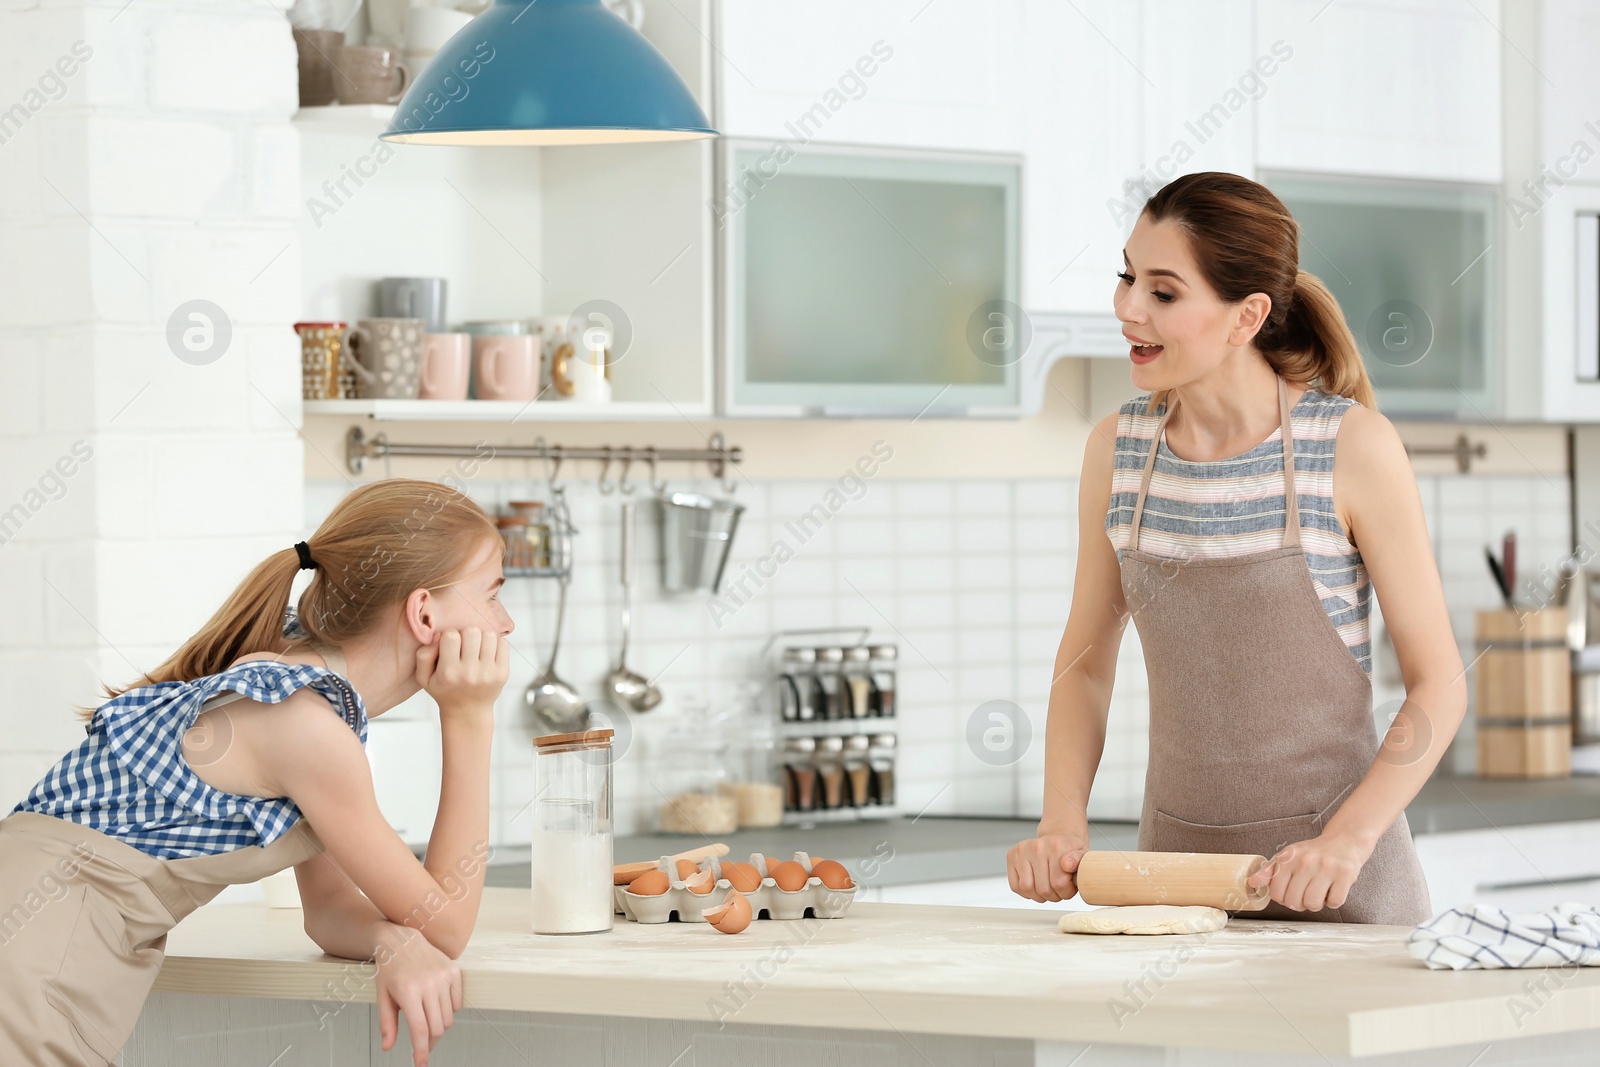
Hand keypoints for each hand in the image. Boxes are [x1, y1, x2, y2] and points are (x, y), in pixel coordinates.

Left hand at [375, 924, 462, 1066]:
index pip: (420, 1029)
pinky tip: (437, 1003)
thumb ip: (386, 1024)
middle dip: (429, 1041)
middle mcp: (428, 983)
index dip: (421, 1051)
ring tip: (427, 1017)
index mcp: (408, 991)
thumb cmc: (390, 968)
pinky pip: (458, 1003)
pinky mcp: (454, 971)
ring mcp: (443, 976)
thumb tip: (388, 1047)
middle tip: (421, 1043)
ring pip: (449, 1017)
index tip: (421, 1063)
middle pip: (437, 1027)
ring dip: (439, 1025)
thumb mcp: (383, 996)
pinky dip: (449, 1009)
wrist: (402, 940)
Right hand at [415, 627, 508, 721]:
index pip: (451, 636)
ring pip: (489, 635)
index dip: (449, 635)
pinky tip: (487, 652)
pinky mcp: (503, 673)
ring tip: (476, 647)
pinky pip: (503, 644)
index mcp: (448, 673)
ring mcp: (489, 673)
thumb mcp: (424, 678)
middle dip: (466, 634)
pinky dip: (496, 643)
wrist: (468, 712)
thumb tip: (439, 635)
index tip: (450, 645)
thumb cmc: (445, 691)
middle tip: (464, 645)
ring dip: (481, 637)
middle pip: (472, 632)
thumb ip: (423, 655)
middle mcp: (470, 673)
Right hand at [1007, 828, 1089, 902]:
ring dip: (1039, 895)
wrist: (1058, 838)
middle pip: (1043, 889)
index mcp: (1056, 845)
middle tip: (1059, 889)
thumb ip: (1079, 860)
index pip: (1059, 883)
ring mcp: (1022, 850)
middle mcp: (1037, 846)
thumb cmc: (1070, 851)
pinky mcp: (1011, 855)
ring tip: (1047, 888)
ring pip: (1027, 888)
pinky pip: (1016, 886)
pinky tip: (1036, 884)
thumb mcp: (1083, 855)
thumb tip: (1067, 865)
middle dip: (1054, 895)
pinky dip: (1026, 892)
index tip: (1069, 886)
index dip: (1066, 892)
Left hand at [1247, 830, 1373, 912]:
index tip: (1290, 893)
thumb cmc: (1313, 853)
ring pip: (1313, 904)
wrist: (1343, 841)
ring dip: (1316, 904)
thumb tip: (1252, 882)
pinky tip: (1332, 889)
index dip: (1282, 899)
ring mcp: (1327, 867)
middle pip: (1293, 901)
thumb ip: (1269, 871)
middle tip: (1305, 894)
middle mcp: (1306, 861)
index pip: (1276, 893)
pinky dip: (1333, 901)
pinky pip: (1334, 902)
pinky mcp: (1345, 874)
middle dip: (1299, 904)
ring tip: (1318, 892)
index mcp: (1289, 857)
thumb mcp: (1287, 857)